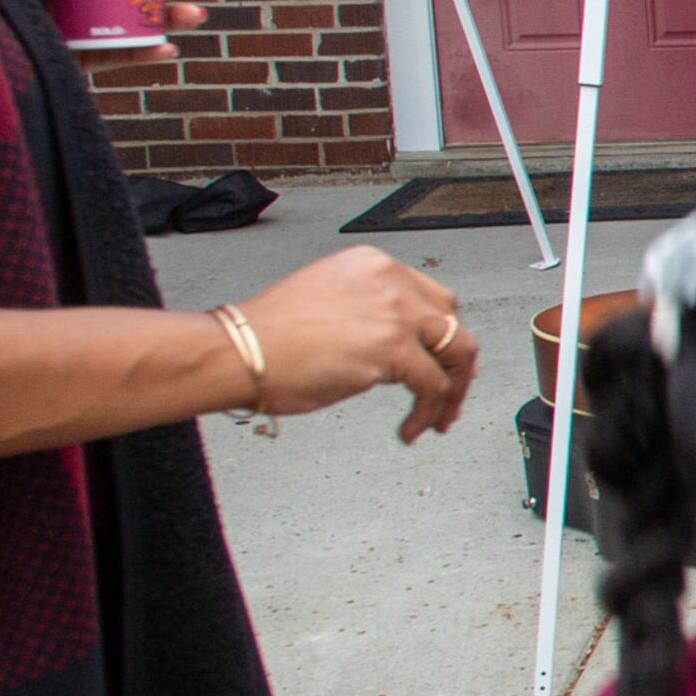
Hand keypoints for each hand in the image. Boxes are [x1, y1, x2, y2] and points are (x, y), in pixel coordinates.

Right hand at [231, 245, 478, 441]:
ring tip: (439, 418)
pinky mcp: (392, 349)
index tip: (443, 360)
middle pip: (452, 322)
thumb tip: (398, 345)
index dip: (441, 334)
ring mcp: (394, 313)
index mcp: (372, 265)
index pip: (431, 297)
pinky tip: (410, 429)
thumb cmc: (266, 336)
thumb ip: (366, 313)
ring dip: (454, 391)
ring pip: (457, 352)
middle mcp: (389, 282)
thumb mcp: (325, 302)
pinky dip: (428, 414)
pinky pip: (433, 387)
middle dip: (457, 362)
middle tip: (451, 391)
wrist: (238, 350)